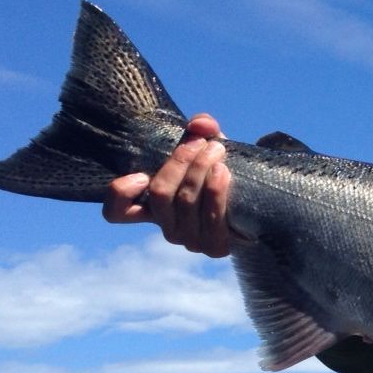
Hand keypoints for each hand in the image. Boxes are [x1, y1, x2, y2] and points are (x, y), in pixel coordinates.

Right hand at [102, 113, 233, 256]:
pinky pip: (211, 216)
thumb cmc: (220, 171)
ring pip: (185, 201)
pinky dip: (216, 190)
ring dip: (201, 169)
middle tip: (203, 144)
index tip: (141, 174)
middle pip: (160, 194)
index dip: (121, 193)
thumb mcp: (207, 146)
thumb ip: (201, 129)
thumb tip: (200, 124)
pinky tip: (223, 172)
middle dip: (181, 161)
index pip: (116, 212)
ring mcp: (190, 240)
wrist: (256, 200)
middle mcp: (167, 227)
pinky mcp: (215, 247)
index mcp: (152, 207)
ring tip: (218, 151)